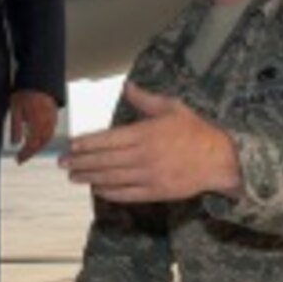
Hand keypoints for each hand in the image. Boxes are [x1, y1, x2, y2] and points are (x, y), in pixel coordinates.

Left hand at [8, 89, 58, 163]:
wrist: (38, 78)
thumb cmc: (25, 91)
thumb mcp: (15, 109)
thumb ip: (15, 127)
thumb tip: (15, 142)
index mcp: (36, 123)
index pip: (32, 144)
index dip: (25, 154)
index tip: (19, 159)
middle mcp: (46, 123)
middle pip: (41, 143)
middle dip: (32, 152)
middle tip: (23, 157)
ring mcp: (52, 119)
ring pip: (47, 138)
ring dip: (39, 146)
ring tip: (30, 150)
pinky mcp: (54, 115)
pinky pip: (51, 131)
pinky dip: (45, 138)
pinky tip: (39, 138)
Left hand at [59, 83, 240, 202]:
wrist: (219, 160)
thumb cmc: (196, 131)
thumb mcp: (172, 108)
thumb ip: (146, 100)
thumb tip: (128, 87)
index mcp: (144, 134)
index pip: (107, 140)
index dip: (86, 144)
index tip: (71, 146)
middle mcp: (142, 156)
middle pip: (104, 161)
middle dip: (80, 162)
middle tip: (62, 164)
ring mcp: (148, 176)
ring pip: (111, 179)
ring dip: (90, 178)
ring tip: (73, 177)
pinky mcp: (155, 192)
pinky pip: (126, 194)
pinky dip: (109, 193)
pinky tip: (97, 190)